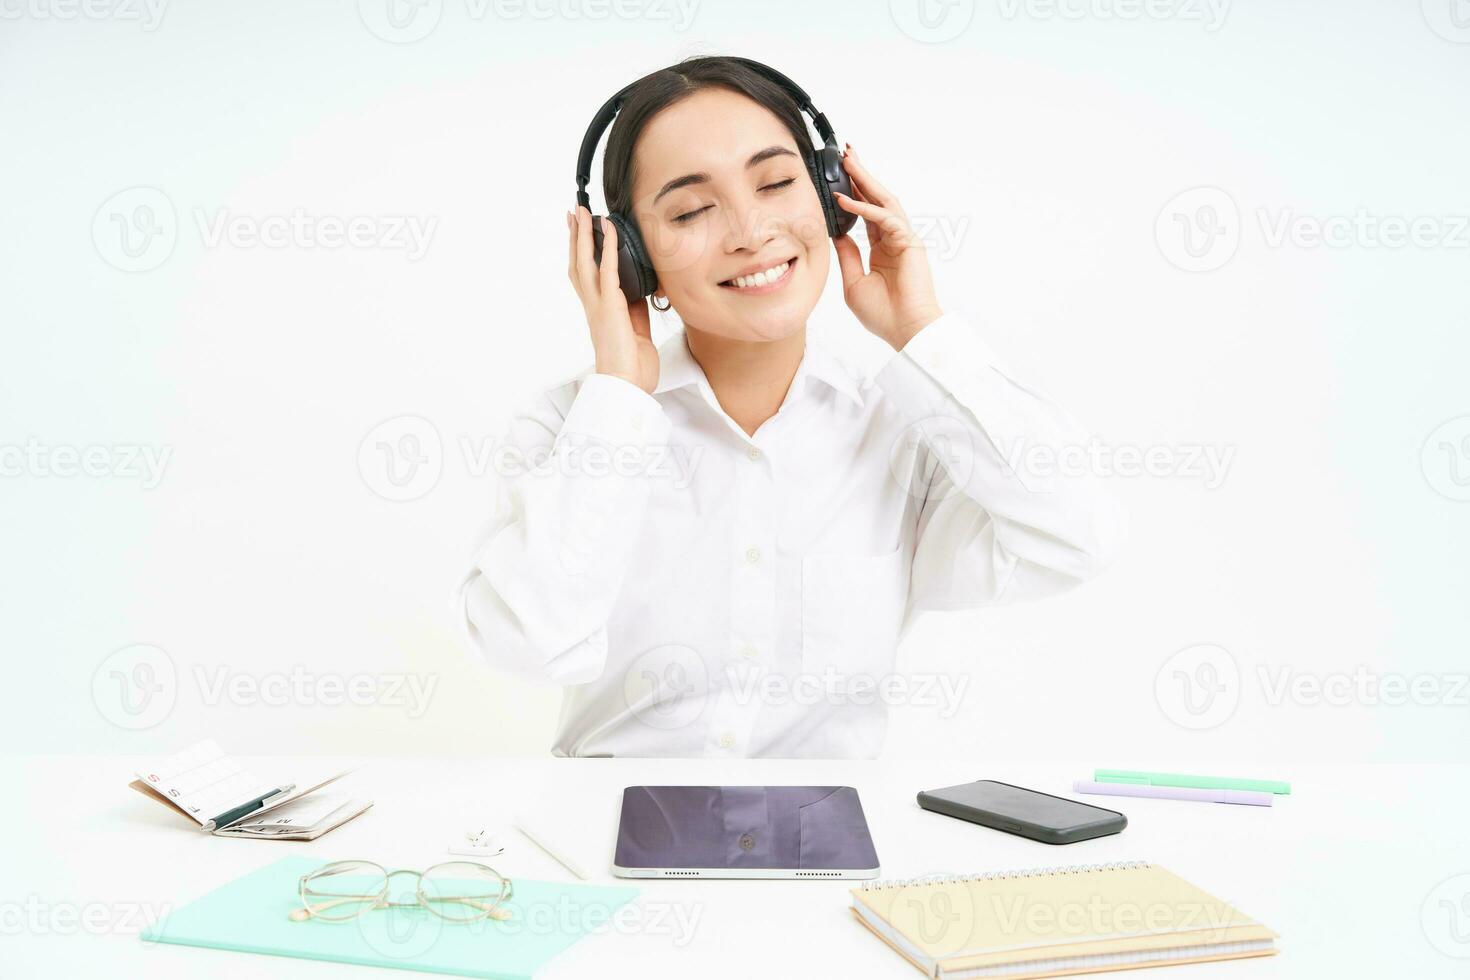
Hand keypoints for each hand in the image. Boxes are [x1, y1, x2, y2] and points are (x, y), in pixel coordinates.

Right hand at [567, 205, 658, 393]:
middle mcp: (593, 305)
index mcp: (599, 312)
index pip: (587, 276)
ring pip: (585, 261)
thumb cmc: (632, 366)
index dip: (582, 253)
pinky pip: (609, 270)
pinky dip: (609, 247)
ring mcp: (599, 305)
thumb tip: (642, 289)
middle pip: (578, 263)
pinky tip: (608, 229)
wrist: (627, 386)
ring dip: (583, 235)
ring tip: (582, 212)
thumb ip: (636, 309)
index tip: (579, 232)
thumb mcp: (637, 329)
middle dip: (575, 237)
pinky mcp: (610, 306)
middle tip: (573, 212)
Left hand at [831, 143, 943, 350]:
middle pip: (877, 198)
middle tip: (847, 152)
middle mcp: (894, 239)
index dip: (854, 193)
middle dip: (861, 174)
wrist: (905, 330)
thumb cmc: (883, 313)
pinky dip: (865, 208)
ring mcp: (904, 239)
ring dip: (866, 179)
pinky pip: (885, 219)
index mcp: (883, 248)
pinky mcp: (909, 242)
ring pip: (884, 201)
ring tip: (849, 160)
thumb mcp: (854, 282)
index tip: (839, 177)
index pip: (867, 212)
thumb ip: (847, 256)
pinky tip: (845, 199)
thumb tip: (836, 234)